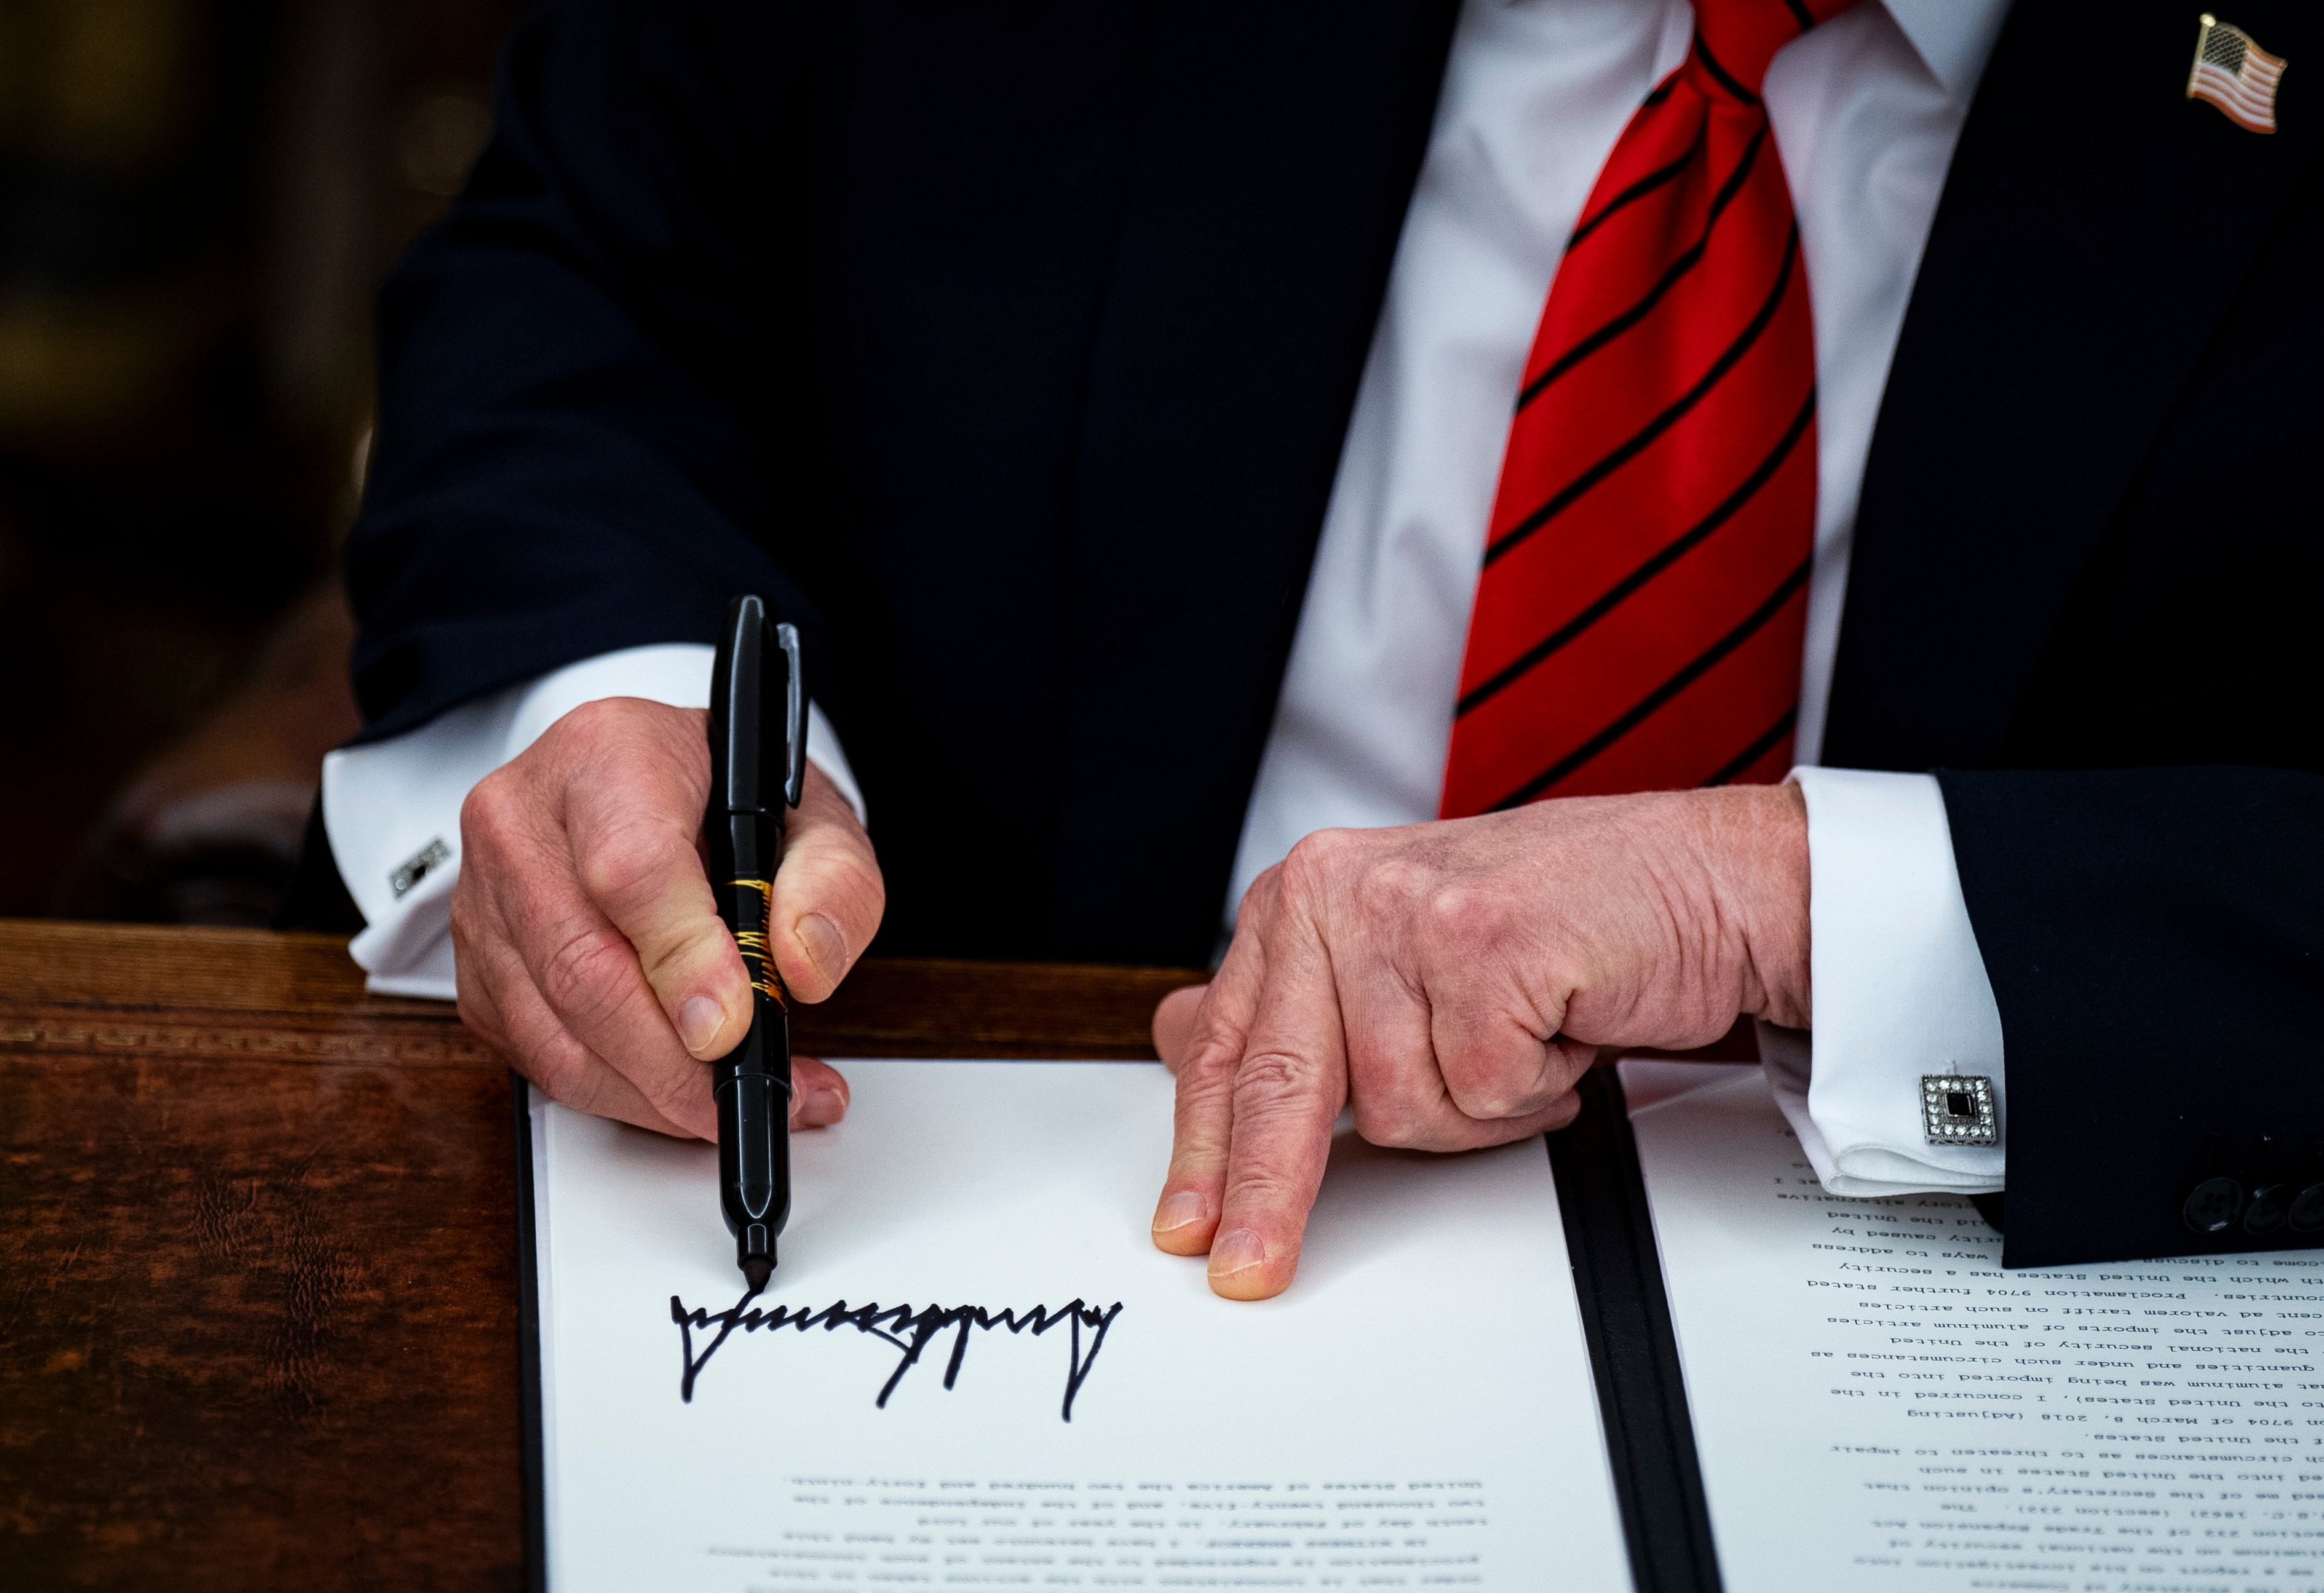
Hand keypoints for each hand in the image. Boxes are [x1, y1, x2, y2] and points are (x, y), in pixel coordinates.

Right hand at [452, 696, 885, 1138]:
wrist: (665, 791)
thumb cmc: (731, 801)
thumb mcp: (816, 819)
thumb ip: (832, 884)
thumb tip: (801, 965)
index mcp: (610, 754)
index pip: (631, 869)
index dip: (684, 961)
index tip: (736, 1024)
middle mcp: (524, 819)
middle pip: (582, 967)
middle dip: (676, 1059)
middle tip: (752, 1085)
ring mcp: (486, 898)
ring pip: (555, 1034)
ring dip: (654, 1093)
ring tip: (735, 1099)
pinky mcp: (478, 970)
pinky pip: (540, 1061)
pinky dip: (619, 1095)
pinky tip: (682, 1091)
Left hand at [1148, 783, 1808, 1299]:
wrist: (1696, 883)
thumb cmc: (1557, 926)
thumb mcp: (1400, 956)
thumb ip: (1298, 1004)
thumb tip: (1178, 1043)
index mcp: (1304, 896)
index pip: (1227, 1045)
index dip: (1202, 1151)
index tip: (1187, 1225)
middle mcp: (1338, 891)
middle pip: (1283, 1084)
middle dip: (1270, 1193)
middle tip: (1251, 1268)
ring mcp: (1407, 911)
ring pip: (1401, 1105)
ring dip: (1476, 1106)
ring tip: (1517, 1039)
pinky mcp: (1480, 942)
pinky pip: (1482, 1091)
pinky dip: (1533, 1083)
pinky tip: (1555, 1024)